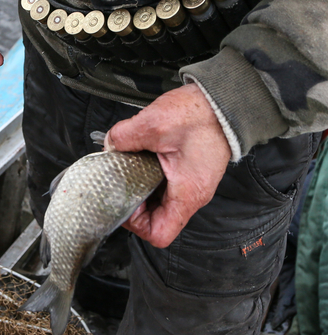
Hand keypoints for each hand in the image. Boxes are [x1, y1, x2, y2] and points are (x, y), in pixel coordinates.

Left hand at [104, 83, 231, 247]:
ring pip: (159, 203)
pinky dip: (148, 177)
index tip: (123, 201)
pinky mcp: (188, 172)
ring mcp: (191, 184)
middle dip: (133, 204)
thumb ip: (124, 137)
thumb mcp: (153, 123)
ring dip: (140, 189)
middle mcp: (192, 195)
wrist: (224, 100)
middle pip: (156, 220)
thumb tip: (109, 145)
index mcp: (187, 194)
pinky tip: (139, 158)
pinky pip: (164, 186)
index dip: (135, 224)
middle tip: (120, 182)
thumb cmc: (200, 115)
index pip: (159, 233)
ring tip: (128, 168)